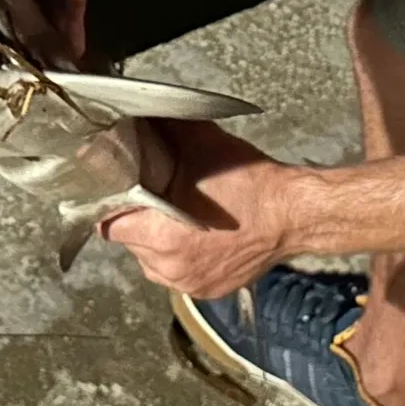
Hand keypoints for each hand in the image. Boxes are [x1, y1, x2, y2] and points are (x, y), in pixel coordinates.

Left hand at [100, 121, 298, 298]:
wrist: (294, 213)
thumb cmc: (252, 184)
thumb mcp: (203, 147)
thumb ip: (166, 131)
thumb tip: (140, 114)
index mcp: (162, 237)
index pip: (110, 227)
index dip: (112, 208)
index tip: (119, 195)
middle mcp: (171, 267)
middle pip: (130, 244)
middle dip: (137, 222)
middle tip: (153, 201)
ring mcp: (189, 283)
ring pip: (150, 262)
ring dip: (155, 243)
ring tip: (174, 219)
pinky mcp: (206, 291)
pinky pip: (176, 275)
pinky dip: (178, 258)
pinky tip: (192, 237)